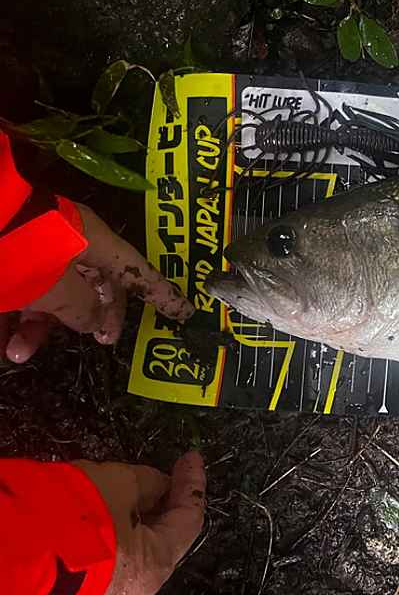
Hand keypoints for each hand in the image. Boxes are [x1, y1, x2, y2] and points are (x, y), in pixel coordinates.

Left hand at [2, 203, 193, 361]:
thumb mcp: (57, 289)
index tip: (184, 311)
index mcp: (95, 242)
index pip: (139, 272)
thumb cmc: (22, 253)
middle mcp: (71, 243)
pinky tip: (2, 343)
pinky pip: (21, 291)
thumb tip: (96, 322)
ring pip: (52, 292)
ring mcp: (37, 249)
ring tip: (19, 352)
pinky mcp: (9, 258)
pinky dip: (15, 316)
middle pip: (95, 284)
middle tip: (101, 341)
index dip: (161, 294)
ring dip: (39, 326)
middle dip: (92, 317)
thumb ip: (84, 310)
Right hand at [74, 451, 206, 594]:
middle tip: (165, 471)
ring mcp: (106, 589)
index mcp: (154, 564)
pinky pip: (107, 552)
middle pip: (161, 535)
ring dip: (134, 513)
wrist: (10, 547)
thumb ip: (147, 483)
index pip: (188, 517)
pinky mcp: (79, 584)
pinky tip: (104, 507)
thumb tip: (159, 484)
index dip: (191, 483)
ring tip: (131, 484)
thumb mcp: (119, 485)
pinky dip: (111, 528)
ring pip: (132, 544)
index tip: (190, 459)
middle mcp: (135, 587)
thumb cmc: (74, 517)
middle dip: (161, 501)